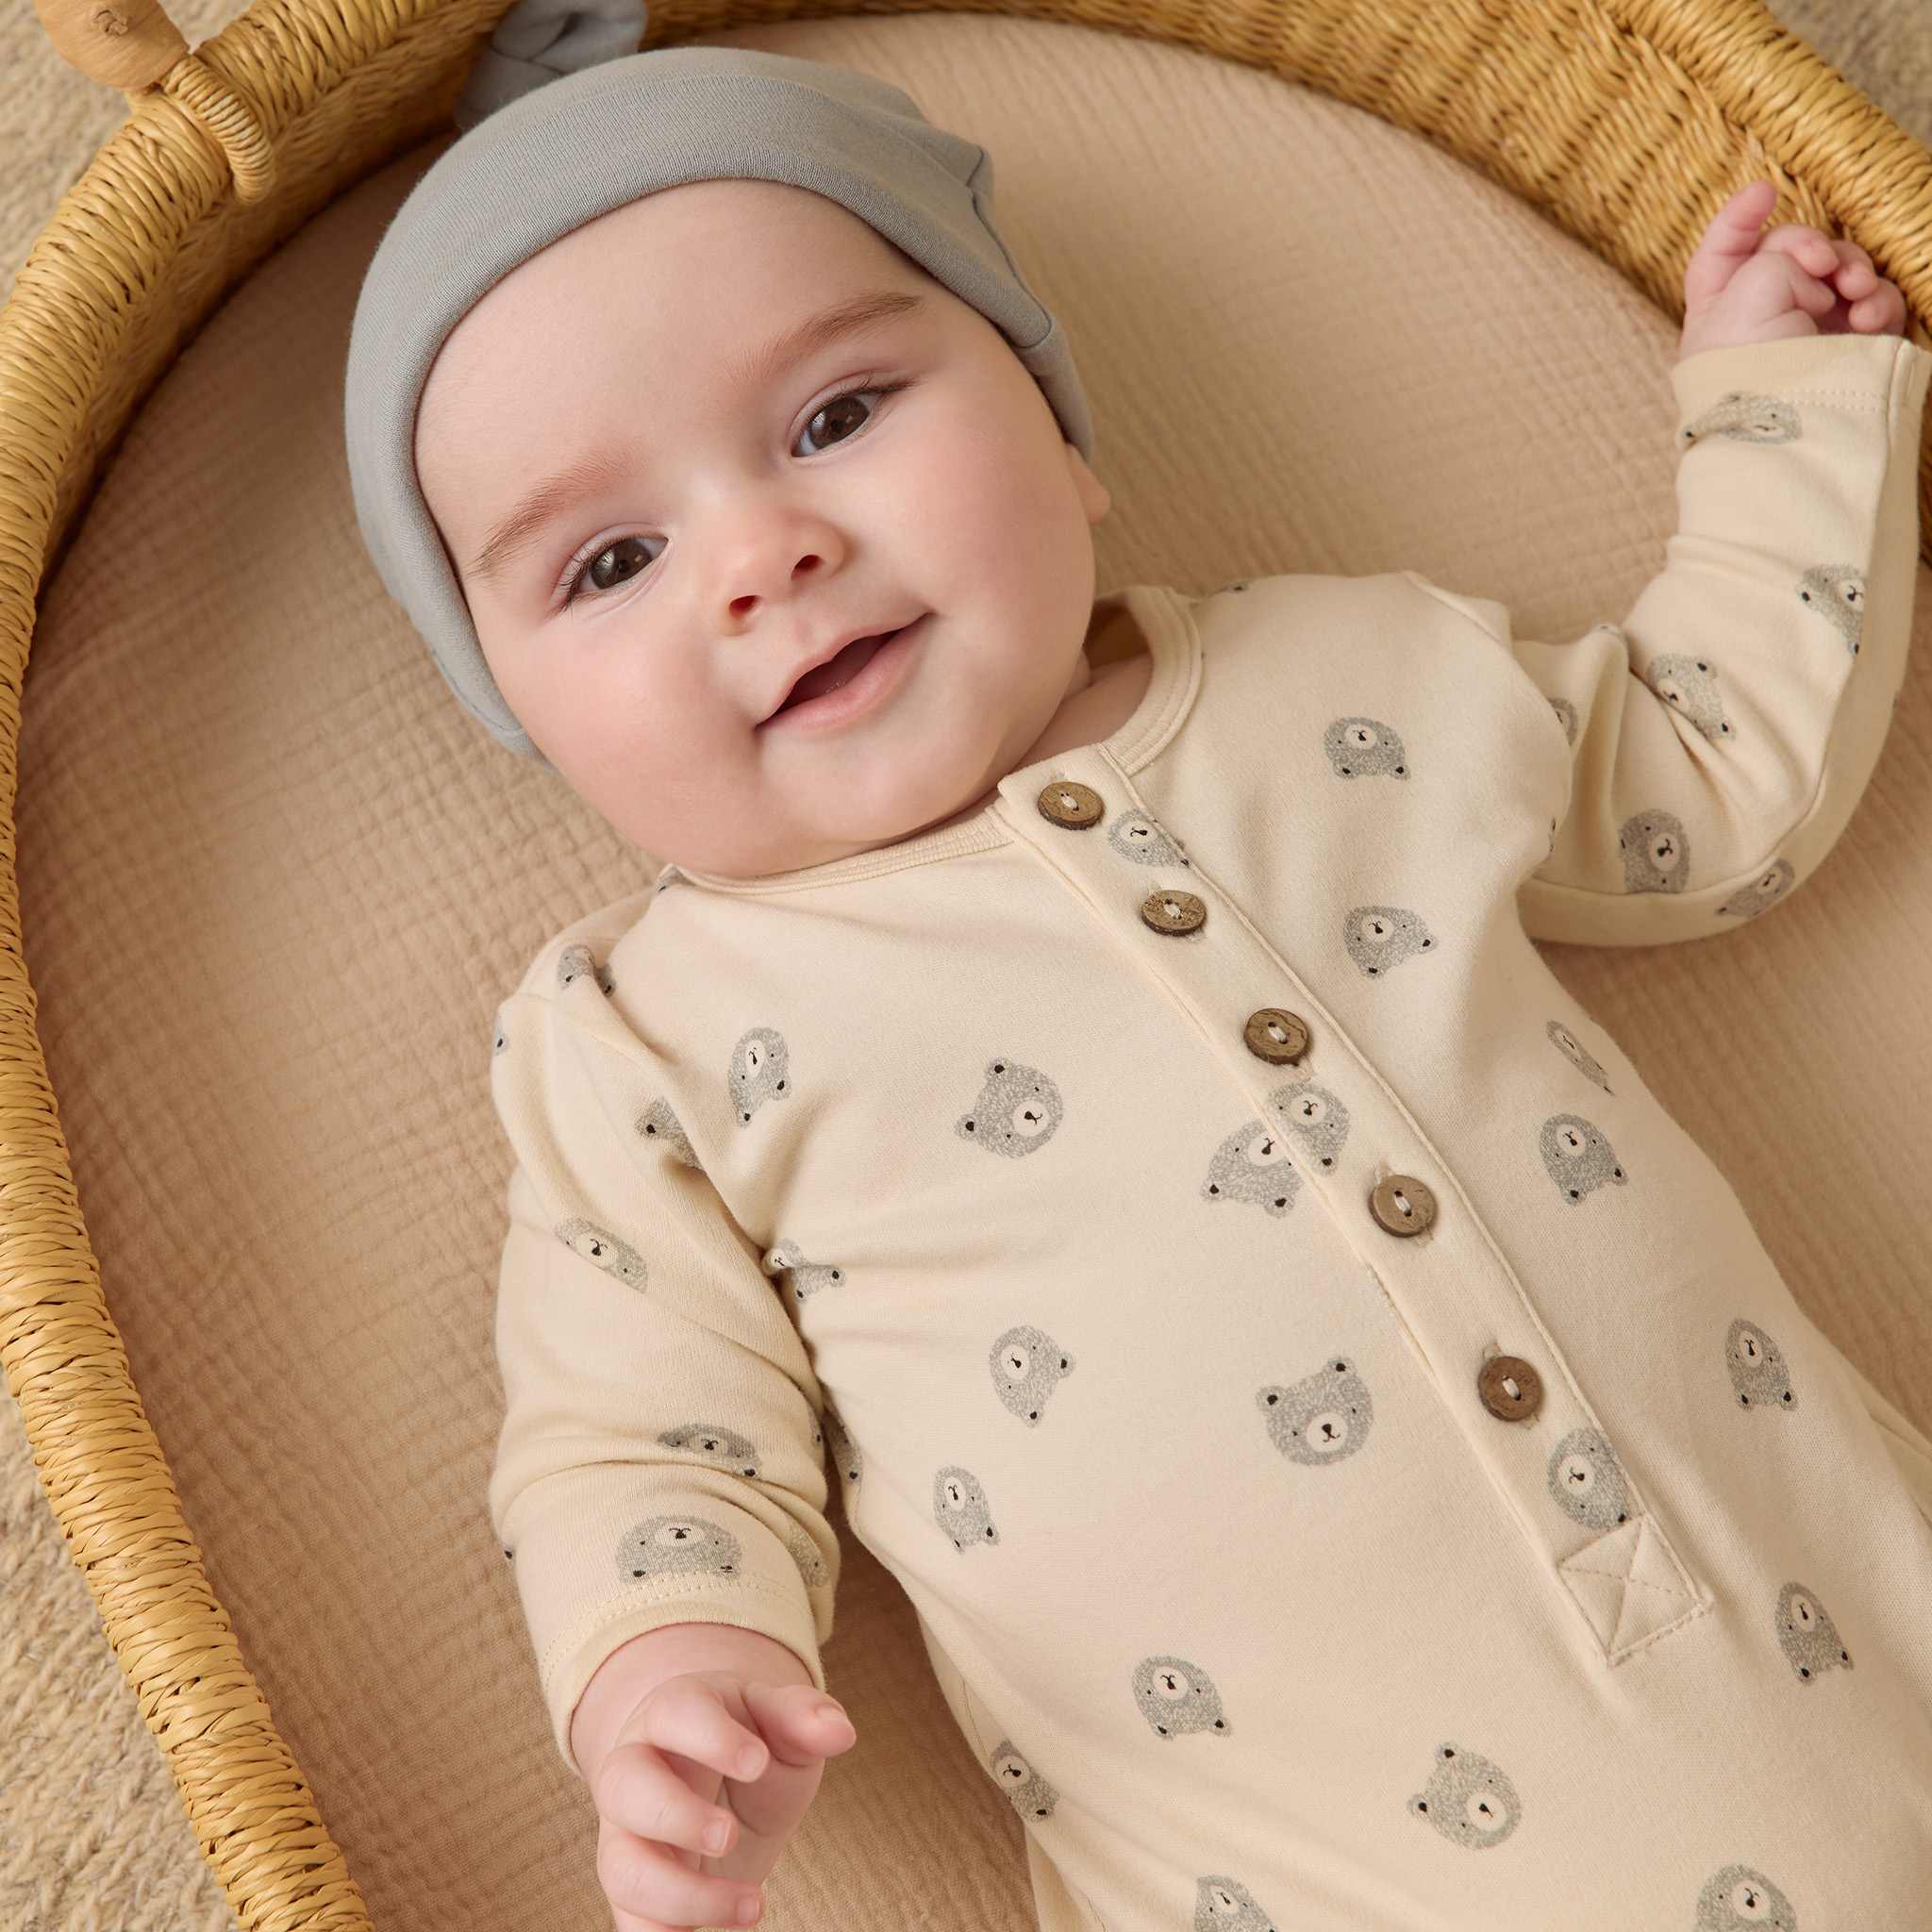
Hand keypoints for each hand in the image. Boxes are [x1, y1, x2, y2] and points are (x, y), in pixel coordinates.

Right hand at [588, 1669, 857, 1931]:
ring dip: (680, 1895)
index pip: (675, 1712)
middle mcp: (635, 1768)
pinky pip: (629, 1919)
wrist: (721, 1782)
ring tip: (754, 1905)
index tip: (757, 1763)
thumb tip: (840, 1733)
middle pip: (624, 1784)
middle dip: (675, 1815)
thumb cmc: (753, 1742)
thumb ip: (804, 1717)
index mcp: (674, 1711)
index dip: (711, 1738)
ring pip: (621, 1865)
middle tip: (730, 1836)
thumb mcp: (782, 1722)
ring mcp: (628, 1832)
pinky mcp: (634, 1887)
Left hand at [1677, 179, 1907, 363]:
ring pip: (1839, 271)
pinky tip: (1867, 319)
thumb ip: (1779, 257)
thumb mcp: (1749, 292)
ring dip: (1852, 270)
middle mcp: (1759, 316)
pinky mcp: (1849, 344)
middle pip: (1789, 250)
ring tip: (1853, 292)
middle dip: (1810, 246)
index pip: (1721, 252)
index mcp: (1717, 308)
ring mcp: (1807, 329)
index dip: (1739, 217)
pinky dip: (1876, 302)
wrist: (1790, 427)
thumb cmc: (1750, 365)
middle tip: (1822, 266)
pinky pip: (1872, 303)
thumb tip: (1816, 275)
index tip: (1764, 192)